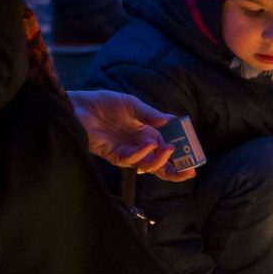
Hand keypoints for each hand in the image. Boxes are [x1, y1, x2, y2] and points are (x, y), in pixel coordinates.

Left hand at [69, 90, 194, 178]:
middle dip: (175, 170)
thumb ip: (150, 114)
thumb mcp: (131, 104)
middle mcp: (138, 147)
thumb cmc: (103, 103)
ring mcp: (125, 152)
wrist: (78, 105)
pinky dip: (141, 154)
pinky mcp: (112, 154)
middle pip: (159, 166)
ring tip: (169, 149)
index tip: (194, 158)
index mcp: (145, 135)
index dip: (180, 156)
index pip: (166, 150)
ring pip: (147, 166)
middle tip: (189, 170)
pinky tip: (148, 145)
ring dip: (160, 160)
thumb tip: (171, 121)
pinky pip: (129, 160)